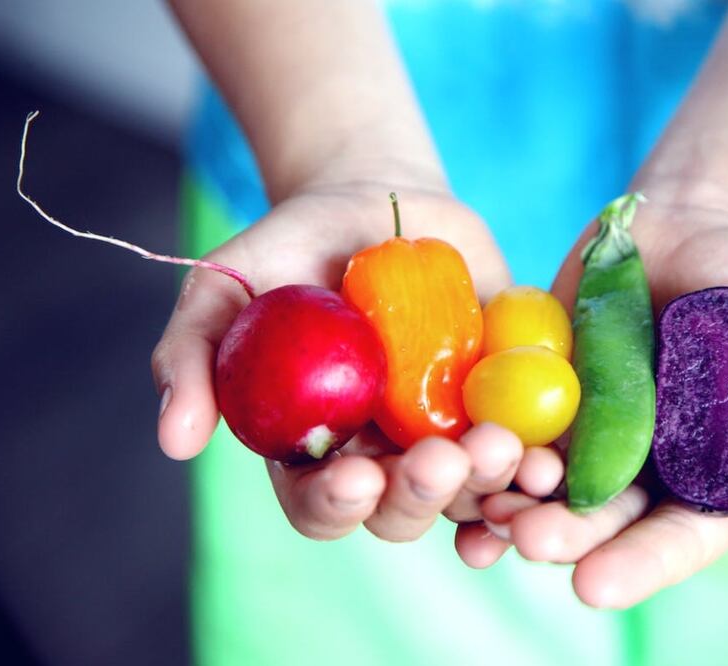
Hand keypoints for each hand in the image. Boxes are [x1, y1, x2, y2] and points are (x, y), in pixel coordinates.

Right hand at [151, 183, 523, 541]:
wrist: (380, 201)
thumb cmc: (293, 246)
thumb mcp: (227, 285)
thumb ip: (193, 354)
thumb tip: (175, 442)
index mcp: (314, 447)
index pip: (320, 504)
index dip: (336, 505)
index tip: (357, 475)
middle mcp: (383, 455)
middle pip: (403, 510)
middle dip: (423, 495)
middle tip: (443, 459)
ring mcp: (447, 432)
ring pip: (471, 491)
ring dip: (491, 484)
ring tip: (505, 448)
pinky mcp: (502, 403)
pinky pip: (527, 450)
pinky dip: (539, 466)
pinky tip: (552, 463)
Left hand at [458, 200, 727, 607]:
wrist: (695, 220)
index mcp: (711, 476)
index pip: (679, 537)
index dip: (640, 564)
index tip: (594, 585)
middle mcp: (645, 466)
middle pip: (602, 520)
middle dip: (564, 537)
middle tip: (528, 540)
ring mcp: (589, 429)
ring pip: (547, 486)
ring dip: (513, 505)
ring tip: (485, 511)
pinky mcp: (543, 390)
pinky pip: (509, 429)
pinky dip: (483, 452)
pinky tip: (453, 462)